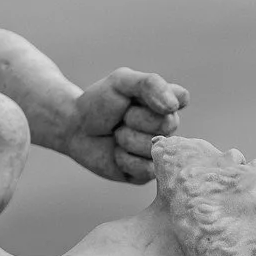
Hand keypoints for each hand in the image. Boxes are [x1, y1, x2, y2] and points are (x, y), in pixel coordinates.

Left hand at [66, 68, 188, 182]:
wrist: (74, 127)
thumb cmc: (99, 102)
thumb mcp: (121, 82)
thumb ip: (150, 84)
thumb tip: (173, 106)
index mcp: (166, 102)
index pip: (180, 99)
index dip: (155, 99)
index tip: (133, 98)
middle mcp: (167, 127)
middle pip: (166, 124)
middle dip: (135, 119)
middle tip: (120, 118)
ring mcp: (158, 150)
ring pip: (155, 149)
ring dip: (127, 140)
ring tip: (116, 135)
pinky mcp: (145, 173)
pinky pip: (146, 170)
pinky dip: (124, 159)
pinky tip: (116, 153)